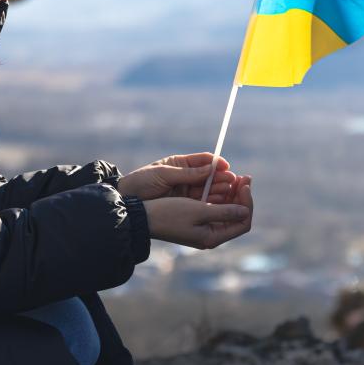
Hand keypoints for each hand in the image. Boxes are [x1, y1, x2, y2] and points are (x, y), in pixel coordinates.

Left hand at [117, 152, 244, 201]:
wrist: (128, 201)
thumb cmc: (141, 182)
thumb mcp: (164, 175)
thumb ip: (187, 173)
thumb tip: (211, 168)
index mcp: (180, 164)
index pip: (203, 160)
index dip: (217, 163)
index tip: (227, 167)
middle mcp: (186, 176)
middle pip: (209, 176)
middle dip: (222, 178)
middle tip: (235, 182)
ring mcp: (186, 190)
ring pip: (208, 189)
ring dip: (221, 190)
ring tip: (232, 192)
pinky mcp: (185, 204)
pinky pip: (202, 201)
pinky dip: (213, 201)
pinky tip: (222, 202)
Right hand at [143, 181, 253, 249]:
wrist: (143, 218)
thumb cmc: (169, 214)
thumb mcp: (198, 210)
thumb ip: (224, 211)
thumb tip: (246, 211)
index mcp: (212, 237)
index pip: (242, 222)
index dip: (247, 203)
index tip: (245, 184)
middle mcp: (210, 235)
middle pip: (236, 216)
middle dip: (242, 196)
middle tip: (244, 177)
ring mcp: (203, 228)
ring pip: (226, 210)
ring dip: (232, 194)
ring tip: (234, 176)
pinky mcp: (195, 220)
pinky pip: (215, 207)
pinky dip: (220, 195)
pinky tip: (221, 182)